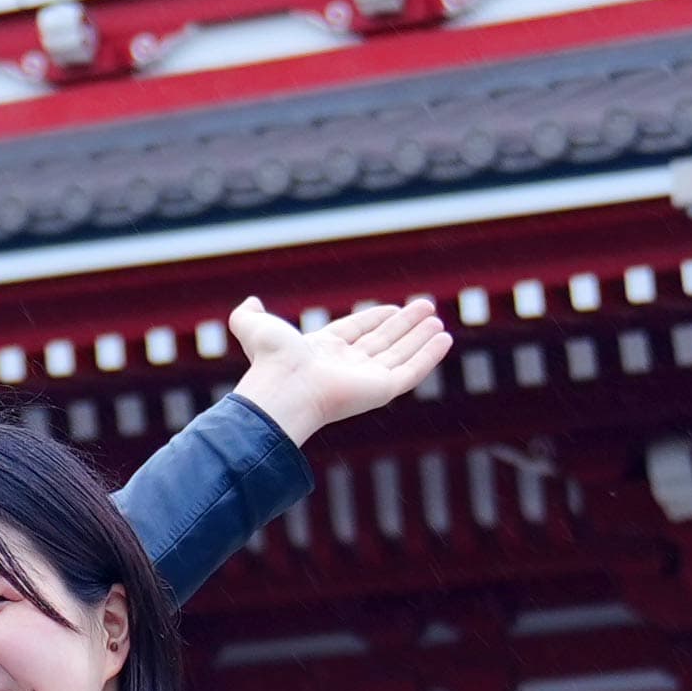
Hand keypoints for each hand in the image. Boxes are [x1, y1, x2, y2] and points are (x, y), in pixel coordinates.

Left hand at [226, 294, 450, 446]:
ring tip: (438, 319)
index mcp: (323, 351)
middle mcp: (347, 366)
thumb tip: (250, 301)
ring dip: (421, 337)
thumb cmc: (270, 359)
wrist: (285, 386)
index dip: (375, 319)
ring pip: (401, 354)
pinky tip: (443, 338)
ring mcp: (367, 378)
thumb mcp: (252, 326)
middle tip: (426, 306)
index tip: (394, 308)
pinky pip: (413, 370)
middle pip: (383, 341)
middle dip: (404, 325)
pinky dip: (430, 355)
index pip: (357, 331)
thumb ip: (248, 313)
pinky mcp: (383, 389)